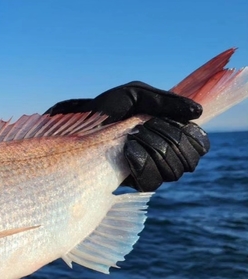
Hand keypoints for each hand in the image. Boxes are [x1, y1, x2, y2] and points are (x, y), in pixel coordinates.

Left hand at [45, 81, 209, 190]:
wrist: (79, 124)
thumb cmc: (107, 108)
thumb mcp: (137, 96)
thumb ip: (166, 102)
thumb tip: (197, 112)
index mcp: (170, 133)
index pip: (200, 145)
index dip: (191, 136)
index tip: (171, 122)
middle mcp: (163, 155)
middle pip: (189, 161)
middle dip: (171, 140)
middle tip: (146, 126)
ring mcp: (149, 171)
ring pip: (173, 173)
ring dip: (155, 150)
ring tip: (133, 136)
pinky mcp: (132, 182)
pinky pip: (150, 182)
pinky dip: (142, 163)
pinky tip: (127, 151)